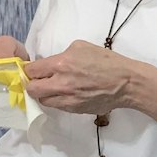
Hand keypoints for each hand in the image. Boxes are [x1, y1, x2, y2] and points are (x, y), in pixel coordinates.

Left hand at [25, 40, 140, 115]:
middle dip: (33, 84)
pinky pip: (57, 106)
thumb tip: (50, 63)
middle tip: (39, 80)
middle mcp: (60, 84)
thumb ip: (62, 55)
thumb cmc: (106, 61)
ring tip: (53, 88)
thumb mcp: (81, 47)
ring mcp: (67, 99)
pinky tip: (66, 94)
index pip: (32, 71)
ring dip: (45, 94)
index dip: (30, 70)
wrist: (125, 83)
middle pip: (32, 89)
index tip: (34, 70)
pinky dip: (57, 100)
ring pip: (43, 101)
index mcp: (61, 64)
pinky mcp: (74, 109)